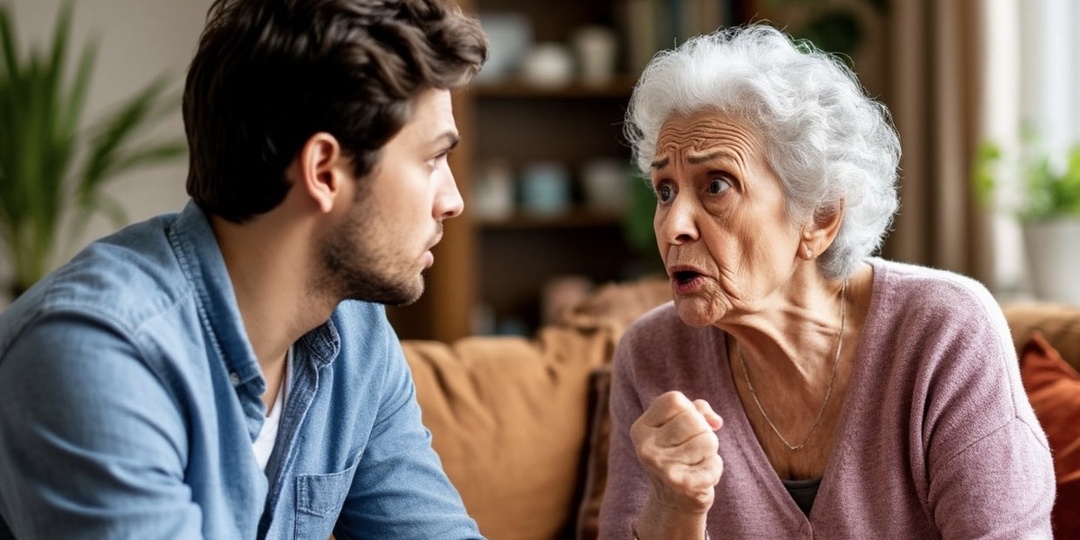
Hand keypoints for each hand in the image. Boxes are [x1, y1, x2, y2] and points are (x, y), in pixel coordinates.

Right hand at [630, 391, 723, 515]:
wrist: (672, 502)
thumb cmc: (680, 455)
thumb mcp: (679, 427)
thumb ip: (697, 410)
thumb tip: (715, 421)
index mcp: (641, 428)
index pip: (674, 400)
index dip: (690, 409)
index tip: (685, 427)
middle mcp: (646, 447)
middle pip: (694, 418)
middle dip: (704, 431)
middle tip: (693, 448)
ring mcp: (662, 467)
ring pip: (708, 440)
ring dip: (710, 452)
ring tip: (696, 463)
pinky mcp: (682, 485)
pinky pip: (715, 464)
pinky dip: (715, 470)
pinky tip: (700, 478)